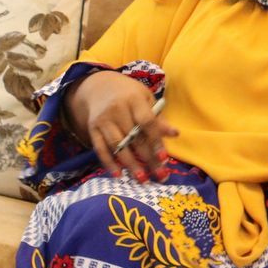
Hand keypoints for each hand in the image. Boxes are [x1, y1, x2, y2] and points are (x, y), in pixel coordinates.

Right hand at [64, 70, 178, 179]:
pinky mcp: (92, 129)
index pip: (146, 121)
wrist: (99, 88)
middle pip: (133, 137)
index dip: (155, 140)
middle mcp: (116, 109)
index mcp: (133, 99)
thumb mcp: (146, 99)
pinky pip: (100, 149)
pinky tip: (119, 175)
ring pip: (117, 146)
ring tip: (142, 179)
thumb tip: (174, 134)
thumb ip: (158, 118)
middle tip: (160, 175)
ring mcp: (102, 120)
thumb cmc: (129, 95)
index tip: (164, 158)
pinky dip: (109, 163)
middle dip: (148, 158)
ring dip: (130, 164)